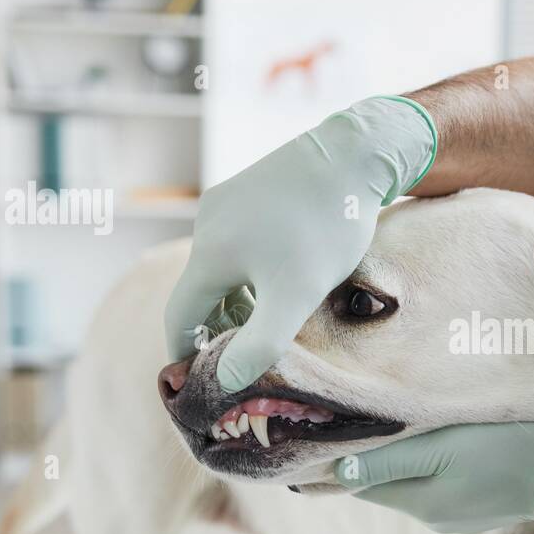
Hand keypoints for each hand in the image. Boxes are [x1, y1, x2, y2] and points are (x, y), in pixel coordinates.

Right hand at [164, 96, 436, 390]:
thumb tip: (228, 380)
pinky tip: (280, 281)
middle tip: (237, 359)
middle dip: (214, 328)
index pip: (179, 317)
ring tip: (263, 325)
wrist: (354, 153)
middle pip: (199, 292)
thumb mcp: (297, 294)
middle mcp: (207, 225)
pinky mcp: (250, 189)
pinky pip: (237, 243)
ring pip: (221, 267)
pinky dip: (248, 272)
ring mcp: (227, 202)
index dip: (184, 353)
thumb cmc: (327, 227)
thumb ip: (262, 342)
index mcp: (209, 254)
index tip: (196, 380)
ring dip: (235, 300)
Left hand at [333, 422, 533, 533]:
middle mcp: (435, 516)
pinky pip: (448, 479)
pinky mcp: (486, 502)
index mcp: (420, 503)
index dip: (342, 457)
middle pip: (389, 480)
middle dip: (376, 452)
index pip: (361, 483)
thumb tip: (336, 473)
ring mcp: (462, 513)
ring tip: (406, 419)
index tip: (325, 430)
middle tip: (362, 413)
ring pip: (419, 478)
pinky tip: (449, 437)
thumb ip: (390, 461)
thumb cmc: (508, 450)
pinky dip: (439, 460)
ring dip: (410, 454)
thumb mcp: (443, 449)